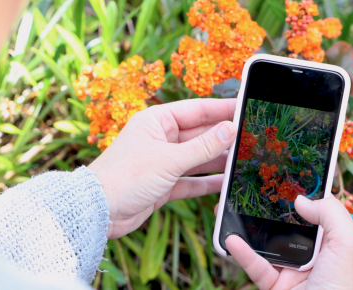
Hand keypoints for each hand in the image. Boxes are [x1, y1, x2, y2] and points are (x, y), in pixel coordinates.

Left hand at [89, 98, 236, 238]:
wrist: (100, 211)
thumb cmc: (126, 177)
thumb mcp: (169, 159)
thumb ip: (203, 147)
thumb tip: (230, 129)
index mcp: (156, 121)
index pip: (196, 110)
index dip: (222, 109)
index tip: (246, 107)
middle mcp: (160, 139)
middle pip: (199, 134)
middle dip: (224, 137)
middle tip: (253, 137)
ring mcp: (162, 162)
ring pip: (198, 158)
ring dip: (219, 160)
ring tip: (246, 160)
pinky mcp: (163, 184)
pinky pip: (191, 180)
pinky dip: (208, 182)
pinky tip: (228, 182)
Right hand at [224, 194, 352, 289]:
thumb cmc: (345, 289)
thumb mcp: (350, 245)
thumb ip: (331, 215)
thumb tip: (302, 198)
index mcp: (333, 243)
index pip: (316, 211)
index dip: (301, 193)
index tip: (282, 174)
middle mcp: (312, 255)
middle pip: (285, 225)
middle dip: (267, 208)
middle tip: (249, 189)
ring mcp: (291, 270)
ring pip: (264, 243)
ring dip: (246, 228)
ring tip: (229, 209)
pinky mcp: (273, 285)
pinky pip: (254, 265)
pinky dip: (240, 252)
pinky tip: (230, 239)